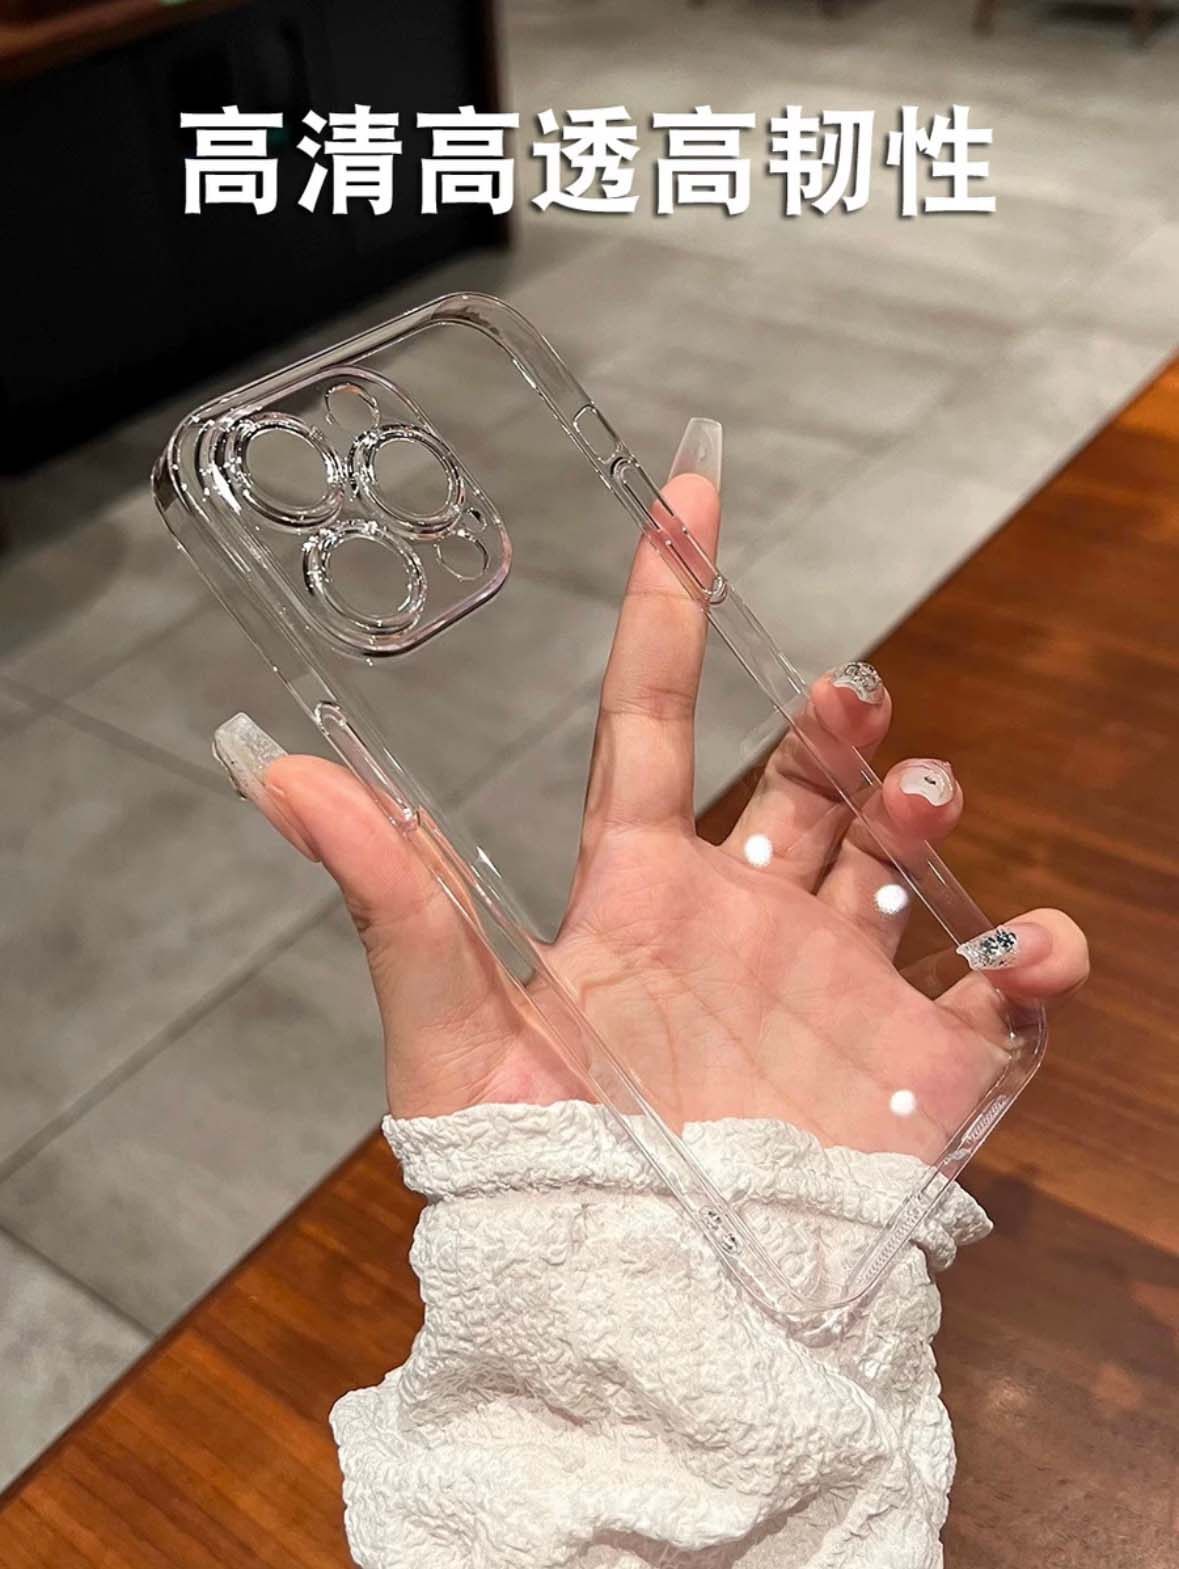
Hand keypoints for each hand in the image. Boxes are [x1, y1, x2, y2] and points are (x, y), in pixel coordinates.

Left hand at [215, 420, 1087, 1155]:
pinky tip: (1025, 950)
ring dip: (919, 808)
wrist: (634, 1318)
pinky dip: (1032, 959)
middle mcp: (744, 921)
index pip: (651, 719)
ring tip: (915, 799)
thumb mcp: (451, 1030)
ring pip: (899, 860)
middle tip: (847, 696)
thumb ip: (389, 896)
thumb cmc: (531, 1174)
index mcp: (637, 893)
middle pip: (800, 779)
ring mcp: (837, 987)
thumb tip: (277, 770)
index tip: (690, 494)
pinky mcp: (918, 1069)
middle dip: (830, 720)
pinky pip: (1001, 997)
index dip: (668, 609)